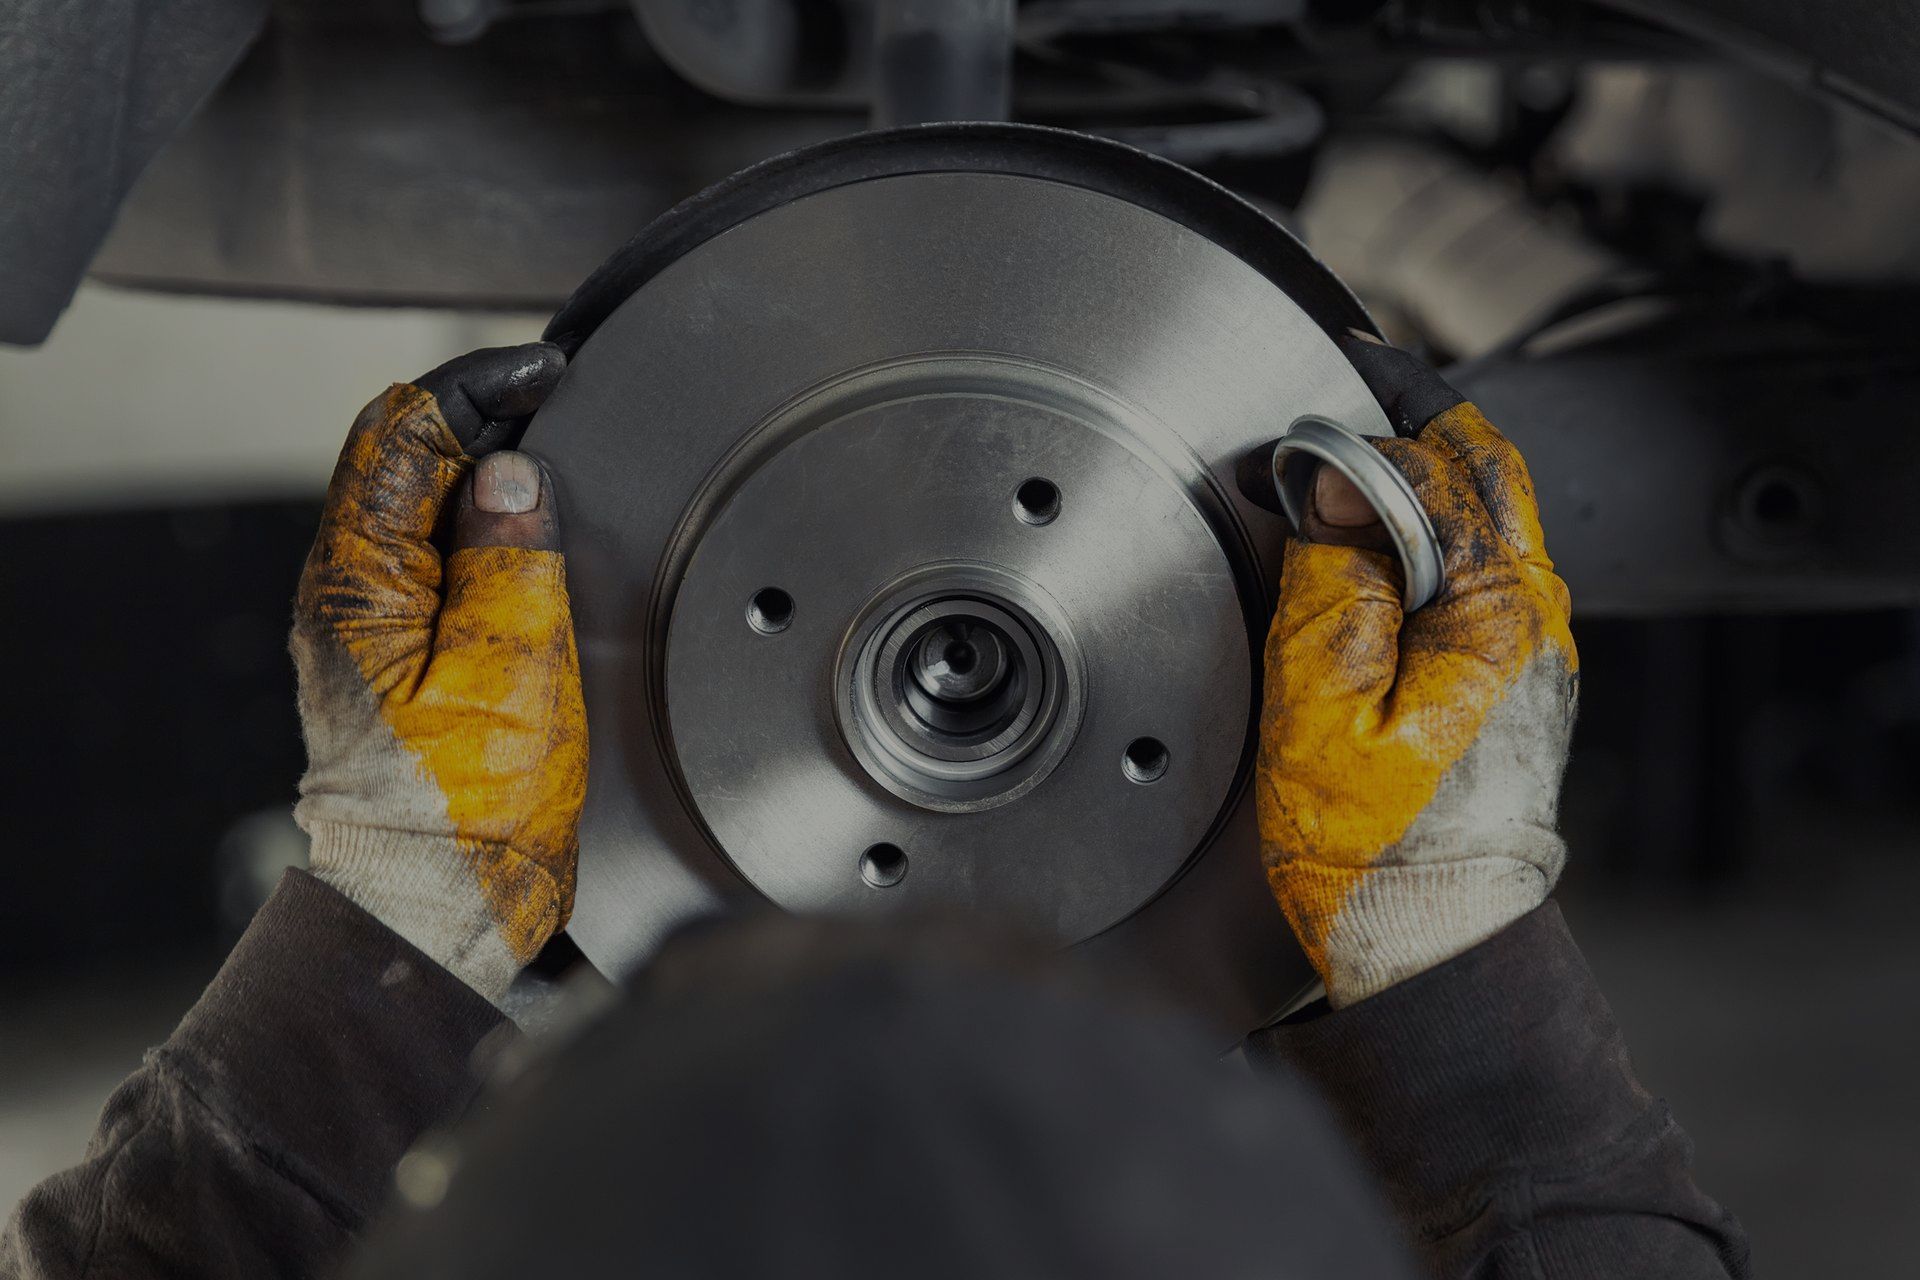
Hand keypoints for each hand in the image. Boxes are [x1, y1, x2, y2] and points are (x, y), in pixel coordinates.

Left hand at [291, 343, 585, 1003]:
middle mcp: (351, 596)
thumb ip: (510, 559)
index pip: (401, 433)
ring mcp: (373, 627)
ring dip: (486, 469)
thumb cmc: (466, 815)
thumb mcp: (508, 672)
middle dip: (482, 414)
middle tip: (561, 404)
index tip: (546, 372)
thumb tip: (512, 471)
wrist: (441, 907)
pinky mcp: (405, 657)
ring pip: (421, 505)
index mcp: (359, 586)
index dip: (477, 384)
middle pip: (402, 458)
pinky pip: (440, 558)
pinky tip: (537, 539)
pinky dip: (488, 527)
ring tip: (559, 459)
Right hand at [1258, 335, 1577, 1006]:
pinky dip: (1425, 534)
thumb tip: (1334, 489)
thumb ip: (1331, 585)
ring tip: (1337, 471)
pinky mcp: (1514, 683)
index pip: (1446, 464)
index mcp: (1496, 615)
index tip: (1322, 385)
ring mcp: (1533, 653)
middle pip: (1489, 473)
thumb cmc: (1371, 851)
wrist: (1427, 944)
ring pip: (1489, 519)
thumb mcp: (1319, 708)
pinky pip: (1478, 572)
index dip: (1377, 414)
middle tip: (1339, 400)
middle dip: (1413, 421)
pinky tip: (1365, 547)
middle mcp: (1535, 621)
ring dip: (1418, 476)